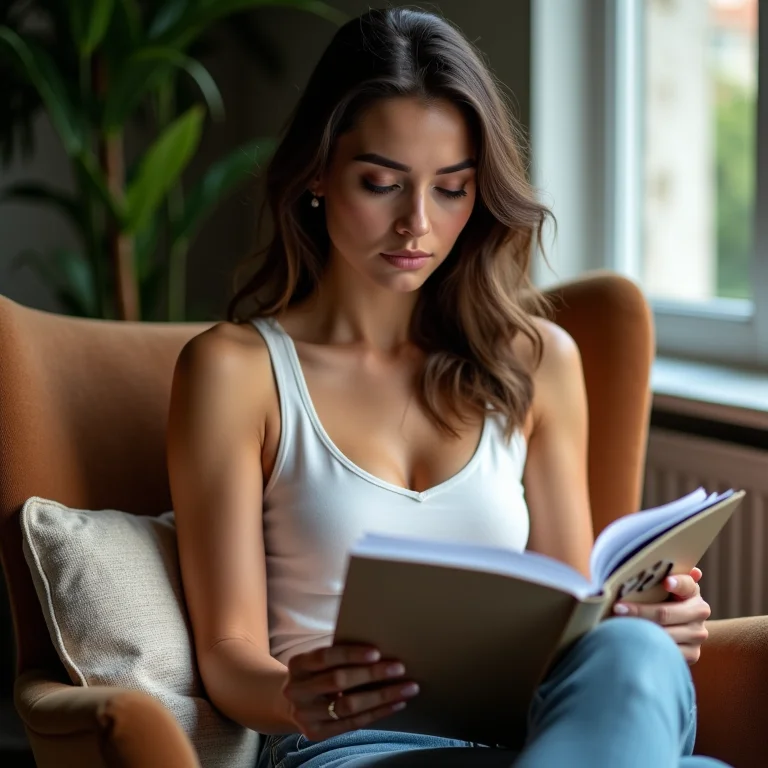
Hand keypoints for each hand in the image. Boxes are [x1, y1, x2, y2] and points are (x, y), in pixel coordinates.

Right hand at [283, 644, 418, 739]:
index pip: (324, 657)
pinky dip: (378, 713)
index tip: (377, 652)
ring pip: (347, 706)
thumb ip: (338, 655)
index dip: (350, 654)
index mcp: (297, 665)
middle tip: (399, 668)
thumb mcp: (318, 661)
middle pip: (337, 681)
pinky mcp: (316, 733)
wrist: (293, 703)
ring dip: (381, 697)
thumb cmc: (317, 673)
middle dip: (371, 674)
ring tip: (407, 688)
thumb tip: (379, 648)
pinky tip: (397, 704)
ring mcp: (304, 715)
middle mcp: (296, 691)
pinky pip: (352, 724)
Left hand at [613, 567, 710, 664]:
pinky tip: (633, 643)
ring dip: (640, 630)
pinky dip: (648, 647)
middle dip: (639, 611)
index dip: (677, 583)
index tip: (665, 582)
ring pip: (664, 634)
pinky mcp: (693, 653)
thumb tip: (683, 568)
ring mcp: (697, 634)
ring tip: (618, 625)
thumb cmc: (661, 599)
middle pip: (665, 613)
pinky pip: (668, 652)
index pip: (686, 584)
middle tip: (617, 608)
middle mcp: (699, 611)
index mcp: (692, 591)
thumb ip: (662, 574)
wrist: (678, 627)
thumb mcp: (661, 586)